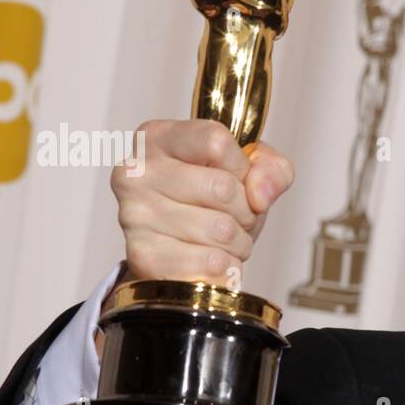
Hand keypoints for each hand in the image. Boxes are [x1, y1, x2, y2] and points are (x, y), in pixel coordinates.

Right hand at [109, 119, 294, 286]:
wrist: (177, 252)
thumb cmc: (210, 203)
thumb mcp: (247, 172)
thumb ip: (270, 169)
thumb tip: (259, 195)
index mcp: (159, 137)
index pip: (216, 142)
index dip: (242, 168)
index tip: (238, 180)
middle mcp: (136, 171)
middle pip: (222, 188)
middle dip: (245, 211)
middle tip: (233, 218)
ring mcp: (134, 214)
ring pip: (220, 230)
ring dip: (237, 243)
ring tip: (221, 241)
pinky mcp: (142, 256)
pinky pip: (211, 263)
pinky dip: (226, 267)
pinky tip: (210, 260)